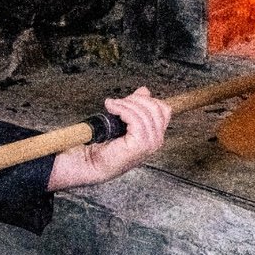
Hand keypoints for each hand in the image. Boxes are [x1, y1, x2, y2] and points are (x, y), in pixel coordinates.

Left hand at [48, 87, 171, 189]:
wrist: (91, 162)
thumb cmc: (105, 145)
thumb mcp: (124, 120)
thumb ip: (136, 106)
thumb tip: (144, 91)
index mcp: (155, 135)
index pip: (164, 110)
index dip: (147, 100)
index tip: (129, 99)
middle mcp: (156, 140)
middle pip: (157, 108)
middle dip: (137, 100)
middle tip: (119, 101)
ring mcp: (150, 144)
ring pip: (145, 112)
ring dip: (126, 104)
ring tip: (111, 105)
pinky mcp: (140, 145)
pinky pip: (135, 119)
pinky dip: (122, 109)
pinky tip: (112, 108)